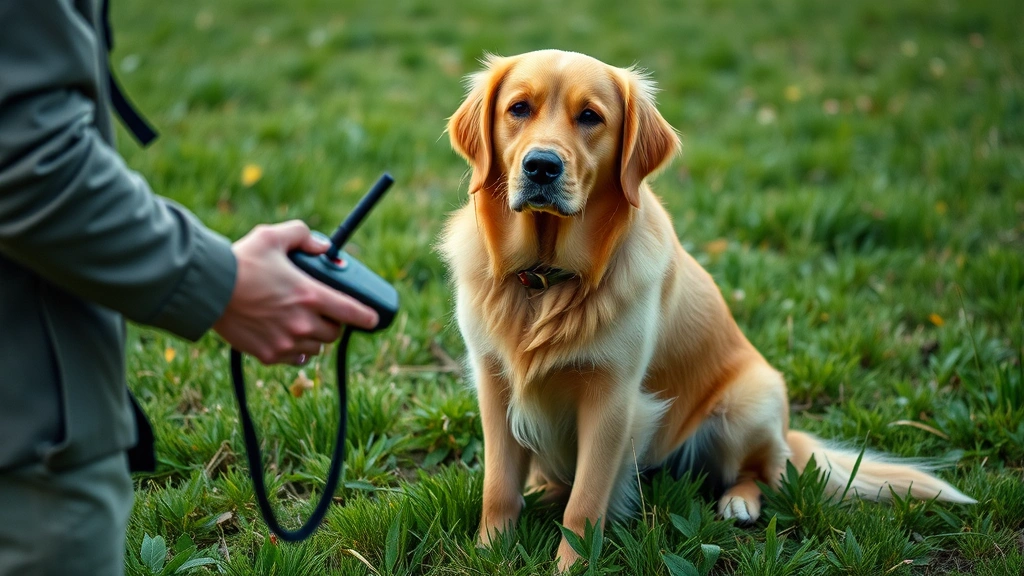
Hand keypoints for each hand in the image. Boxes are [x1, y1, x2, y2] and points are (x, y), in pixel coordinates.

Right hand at [213, 220, 378, 364]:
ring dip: (316, 337)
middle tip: (324, 312)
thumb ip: (303, 236)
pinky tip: (290, 337)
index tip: (373, 318)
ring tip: (305, 324)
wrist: (208, 290)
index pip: (352, 312)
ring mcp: (286, 341)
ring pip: (317, 347)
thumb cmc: (241, 261)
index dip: (367, 317)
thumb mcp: (273, 237)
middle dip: (334, 323)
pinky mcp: (269, 354)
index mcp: (310, 295)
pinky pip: (296, 358)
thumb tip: (324, 247)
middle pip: (335, 333)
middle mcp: (302, 322)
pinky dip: (297, 350)